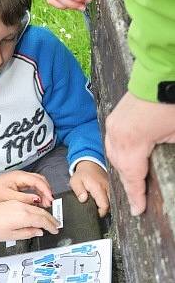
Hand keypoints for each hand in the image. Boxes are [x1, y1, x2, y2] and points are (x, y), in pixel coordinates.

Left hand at [0, 170, 52, 206]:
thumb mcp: (8, 197)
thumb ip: (24, 198)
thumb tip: (37, 200)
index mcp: (20, 176)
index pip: (38, 181)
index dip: (46, 191)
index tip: (50, 199)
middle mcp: (22, 175)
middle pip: (41, 180)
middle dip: (47, 191)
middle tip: (49, 203)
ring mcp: (22, 178)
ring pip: (38, 183)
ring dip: (43, 193)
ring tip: (45, 204)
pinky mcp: (20, 183)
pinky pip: (33, 186)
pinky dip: (38, 193)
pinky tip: (38, 202)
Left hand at [0, 200, 58, 240]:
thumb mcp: (11, 235)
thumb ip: (28, 233)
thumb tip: (38, 232)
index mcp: (23, 216)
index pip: (43, 220)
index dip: (51, 226)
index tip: (55, 230)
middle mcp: (21, 207)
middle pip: (42, 212)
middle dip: (51, 219)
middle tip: (56, 225)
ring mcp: (17, 203)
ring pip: (36, 207)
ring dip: (45, 213)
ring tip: (50, 220)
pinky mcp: (13, 202)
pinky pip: (30, 205)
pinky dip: (37, 210)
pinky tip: (37, 215)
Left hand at [70, 160, 109, 215]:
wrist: (91, 164)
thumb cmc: (82, 174)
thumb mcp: (75, 181)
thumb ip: (79, 191)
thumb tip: (83, 199)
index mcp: (98, 188)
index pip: (104, 206)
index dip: (100, 213)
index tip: (93, 214)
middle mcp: (107, 189)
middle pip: (111, 206)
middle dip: (104, 211)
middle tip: (95, 210)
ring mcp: (111, 189)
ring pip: (112, 203)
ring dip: (106, 206)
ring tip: (97, 206)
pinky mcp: (112, 189)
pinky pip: (112, 198)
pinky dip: (108, 202)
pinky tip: (100, 201)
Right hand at [105, 91, 174, 214]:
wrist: (161, 73)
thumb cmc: (170, 102)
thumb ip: (167, 152)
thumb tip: (161, 165)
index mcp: (132, 143)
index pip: (133, 177)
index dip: (137, 196)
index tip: (138, 210)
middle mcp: (117, 136)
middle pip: (120, 168)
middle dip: (130, 183)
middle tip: (137, 198)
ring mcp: (113, 126)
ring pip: (114, 155)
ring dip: (124, 168)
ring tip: (133, 180)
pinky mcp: (114, 118)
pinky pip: (114, 142)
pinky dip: (120, 153)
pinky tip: (128, 158)